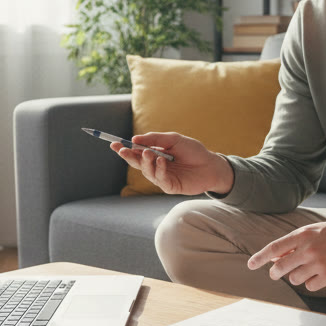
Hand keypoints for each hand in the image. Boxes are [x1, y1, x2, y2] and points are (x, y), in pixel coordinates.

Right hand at [112, 131, 234, 195]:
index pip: (136, 151)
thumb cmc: (193, 151)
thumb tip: (135, 139)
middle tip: (123, 150)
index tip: (113, 143)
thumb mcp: (174, 139)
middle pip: (137, 163)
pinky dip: (159, 170)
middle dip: (128, 156)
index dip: (124, 148)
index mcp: (155, 154)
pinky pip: (160, 179)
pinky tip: (162, 161)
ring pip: (147, 171)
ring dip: (145, 162)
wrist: (211, 165)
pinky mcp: (170, 186)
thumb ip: (155, 139)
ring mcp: (162, 177)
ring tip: (148, 153)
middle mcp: (156, 166)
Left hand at [247, 213, 325, 291]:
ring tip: (310, 267)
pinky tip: (322, 273)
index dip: (260, 258)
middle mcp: (309, 249)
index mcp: (303, 235)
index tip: (250, 265)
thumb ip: (294, 244)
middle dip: (276, 273)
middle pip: (280, 268)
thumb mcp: (314, 231)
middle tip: (276, 273)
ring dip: (297, 276)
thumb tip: (274, 258)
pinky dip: (313, 282)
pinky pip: (310, 286)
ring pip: (295, 279)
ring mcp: (320, 264)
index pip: (274, 248)